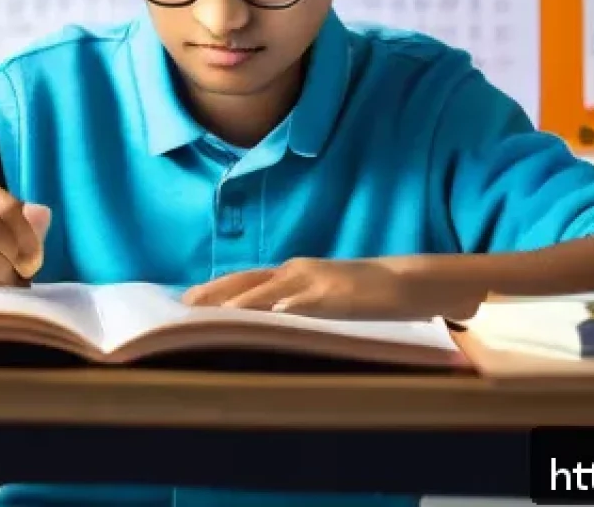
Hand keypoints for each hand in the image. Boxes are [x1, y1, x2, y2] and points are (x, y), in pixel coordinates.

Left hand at [182, 256, 485, 320]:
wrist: (407, 283)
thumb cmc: (363, 295)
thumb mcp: (321, 299)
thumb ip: (294, 306)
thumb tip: (264, 323)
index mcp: (293, 273)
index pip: (247, 279)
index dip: (217, 289)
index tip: (187, 300)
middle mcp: (299, 270)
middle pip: (249, 280)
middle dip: (217, 293)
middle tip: (185, 307)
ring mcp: (318, 280)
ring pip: (272, 289)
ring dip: (243, 302)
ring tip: (216, 314)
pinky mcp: (339, 293)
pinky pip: (310, 301)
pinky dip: (291, 307)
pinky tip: (274, 315)